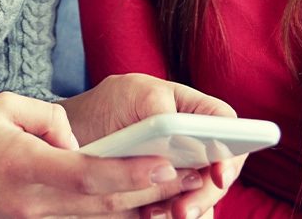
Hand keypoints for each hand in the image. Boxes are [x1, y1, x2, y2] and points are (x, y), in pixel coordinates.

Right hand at [0, 90, 208, 217]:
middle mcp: (37, 203)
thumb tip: (77, 139)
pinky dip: (114, 211)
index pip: (90, 174)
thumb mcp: (1, 108)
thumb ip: (48, 117)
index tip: (166, 161)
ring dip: (141, 203)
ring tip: (178, 184)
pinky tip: (139, 200)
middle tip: (193, 172)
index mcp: (27, 168)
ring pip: (100, 217)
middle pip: (105, 203)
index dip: (131, 170)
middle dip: (152, 189)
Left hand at [62, 74, 244, 218]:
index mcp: (189, 108)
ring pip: (203, 195)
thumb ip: (158, 105)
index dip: (230, 147)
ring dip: (188, 209)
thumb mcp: (130, 94)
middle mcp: (193, 141)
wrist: (71, 136)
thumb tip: (180, 127)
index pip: (225, 123)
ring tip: (157, 214)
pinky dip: (168, 216)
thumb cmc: (104, 106)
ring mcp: (181, 170)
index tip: (218, 174)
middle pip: (220, 169)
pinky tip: (148, 215)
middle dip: (206, 193)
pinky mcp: (164, 195)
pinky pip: (179, 209)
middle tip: (183, 210)